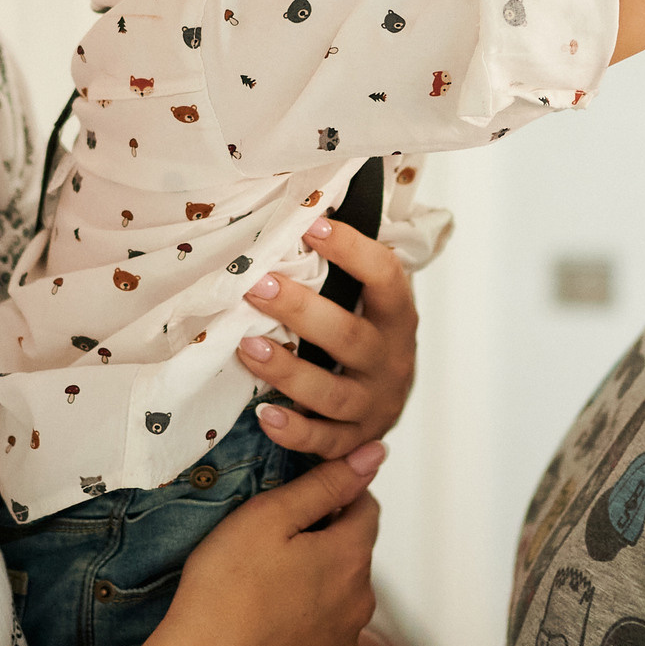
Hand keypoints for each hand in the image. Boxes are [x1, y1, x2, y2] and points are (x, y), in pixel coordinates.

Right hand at [145, 448, 383, 645]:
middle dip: (325, 536)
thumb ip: (325, 483)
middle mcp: (360, 601)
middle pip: (353, 550)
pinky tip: (267, 619)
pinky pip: (325, 629)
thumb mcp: (268, 518)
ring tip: (266, 580)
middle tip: (272, 538)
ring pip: (340, 591)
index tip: (297, 496)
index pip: (365, 507)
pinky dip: (306, 617)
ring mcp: (344, 640)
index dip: (336, 492)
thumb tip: (376, 452)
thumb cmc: (225, 589)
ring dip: (317, 578)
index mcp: (351, 557)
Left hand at [237, 217, 416, 455]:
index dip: (352, 250)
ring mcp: (373, 404)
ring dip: (288, 371)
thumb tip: (307, 205)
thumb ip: (347, 267)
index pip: (385, 277)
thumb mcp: (371, 302)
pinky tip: (265, 414)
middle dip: (301, 311)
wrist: (387, 403)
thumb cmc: (365, 336)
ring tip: (247, 347)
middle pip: (349, 336)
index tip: (312, 226)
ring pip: (332, 392)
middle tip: (258, 286)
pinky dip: (294, 430)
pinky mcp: (352, 440)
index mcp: (397, 317)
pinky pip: (322, 440)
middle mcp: (390, 361)